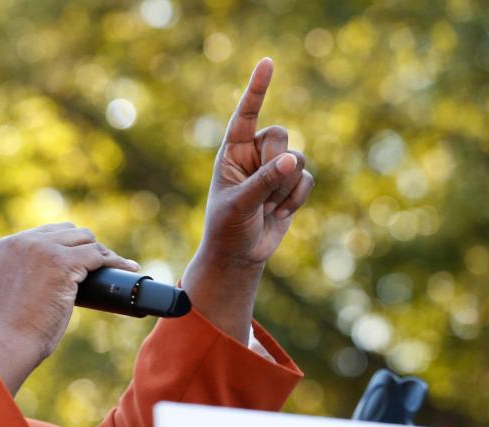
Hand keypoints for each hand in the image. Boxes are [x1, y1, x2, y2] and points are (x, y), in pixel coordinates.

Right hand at [0, 223, 137, 393]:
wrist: (7, 343)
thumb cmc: (8, 330)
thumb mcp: (10, 290)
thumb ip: (24, 276)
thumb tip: (53, 279)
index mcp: (5, 246)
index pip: (46, 233)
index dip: (67, 245)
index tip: (82, 259)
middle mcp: (22, 241)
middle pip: (68, 231)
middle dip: (86, 246)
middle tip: (99, 266)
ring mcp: (43, 250)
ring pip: (85, 239)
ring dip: (101, 253)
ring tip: (116, 267)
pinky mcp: (62, 263)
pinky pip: (97, 255)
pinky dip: (115, 261)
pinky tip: (126, 268)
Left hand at [182, 58, 313, 343]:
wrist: (239, 254)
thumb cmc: (228, 227)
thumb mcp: (240, 204)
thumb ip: (265, 180)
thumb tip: (295, 160)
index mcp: (232, 151)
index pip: (246, 114)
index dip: (257, 89)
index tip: (268, 63)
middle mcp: (255, 154)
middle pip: (280, 135)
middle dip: (276, 162)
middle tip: (261, 189)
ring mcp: (275, 168)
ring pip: (298, 159)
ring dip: (285, 187)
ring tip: (266, 206)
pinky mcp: (292, 185)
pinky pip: (307, 180)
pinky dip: (295, 199)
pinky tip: (278, 213)